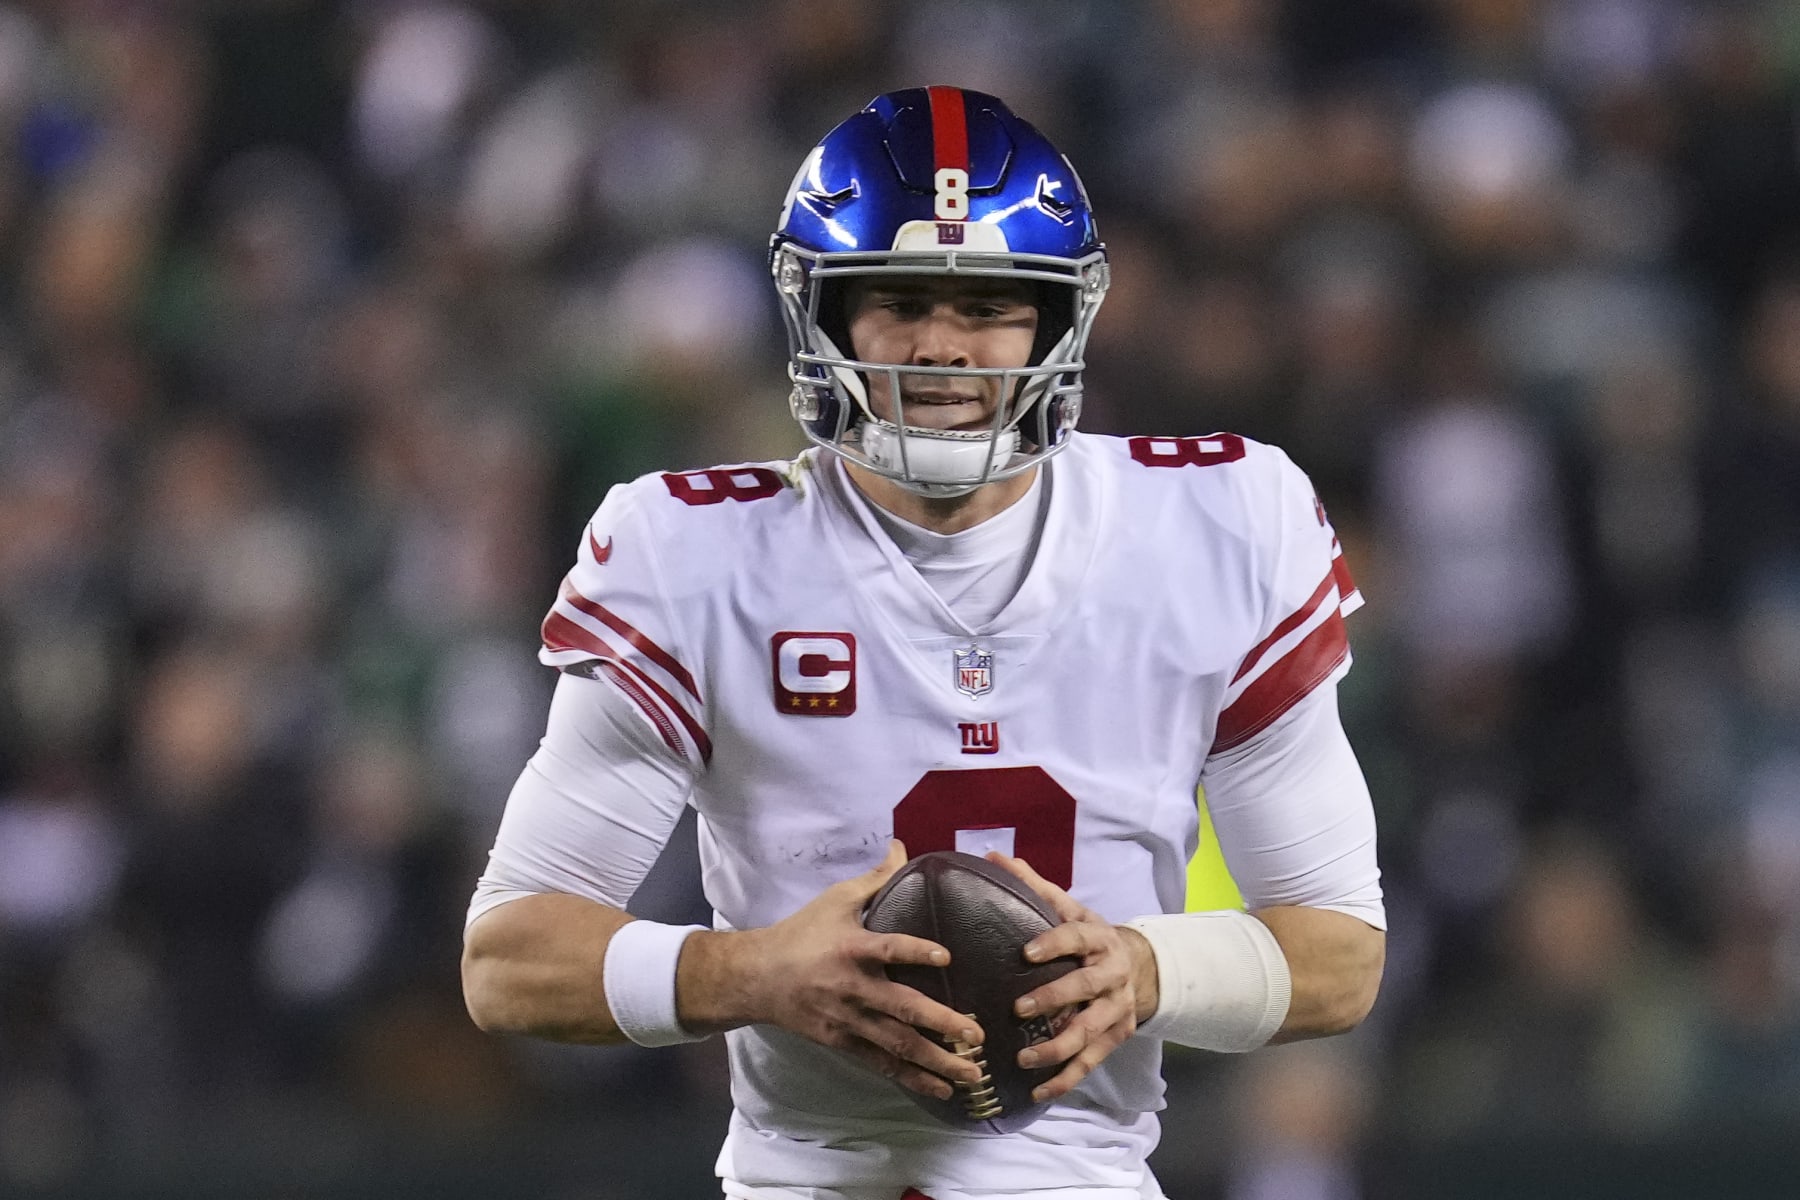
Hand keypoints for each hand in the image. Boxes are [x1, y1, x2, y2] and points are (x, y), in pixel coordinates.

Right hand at [720, 840, 986, 1099]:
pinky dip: (913, 1079)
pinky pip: (882, 1064)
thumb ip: (874, 879)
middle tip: (977, 1033)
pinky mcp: (844, 1043)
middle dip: (942, 1023)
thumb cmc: (801, 933)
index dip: (915, 952)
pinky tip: (942, 1088)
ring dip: (937, 1060)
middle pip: (902, 1009)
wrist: (757, 978)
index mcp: (852, 948)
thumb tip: (902, 847)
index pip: (887, 949)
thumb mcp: (834, 900)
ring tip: (972, 1071)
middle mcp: (853, 988)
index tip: (946, 956)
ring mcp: (849, 1021)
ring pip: (898, 1045)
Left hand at [986, 852, 1155, 1103]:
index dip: (1053, 943)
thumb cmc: (1090, 938)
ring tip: (1024, 1059)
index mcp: (1098, 937)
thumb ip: (1033, 888)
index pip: (1076, 936)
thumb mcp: (1070, 910)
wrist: (1141, 967)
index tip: (1025, 953)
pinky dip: (1066, 1079)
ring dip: (1057, 1048)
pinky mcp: (1117, 1037)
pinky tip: (1038, 1092)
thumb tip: (992, 857)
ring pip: (1090, 1032)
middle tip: (1018, 1009)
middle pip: (1085, 988)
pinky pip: (1091, 1062)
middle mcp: (1111, 974)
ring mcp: (1117, 1009)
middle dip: (1054, 1000)